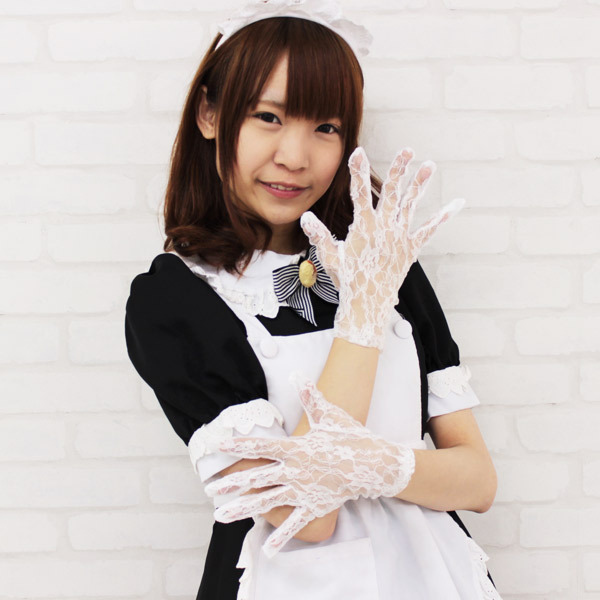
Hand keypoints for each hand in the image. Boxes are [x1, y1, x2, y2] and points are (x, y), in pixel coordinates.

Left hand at [204, 374, 415, 556]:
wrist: (375, 464)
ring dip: (244, 509)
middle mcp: (296, 471)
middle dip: (233, 483)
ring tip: (221, 516)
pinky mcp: (315, 506)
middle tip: (211, 489)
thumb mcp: (329, 415)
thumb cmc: (351, 436)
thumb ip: (310, 397)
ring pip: (268, 501)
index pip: (262, 447)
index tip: (220, 448)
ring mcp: (303, 491)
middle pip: (258, 477)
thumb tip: (298, 375)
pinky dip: (282, 536)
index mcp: (297, 448)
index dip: (240, 447)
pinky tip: (268, 549)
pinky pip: (295, 523)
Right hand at [300, 147, 463, 349]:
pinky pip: (429, 230)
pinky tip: (455, 204)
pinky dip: (443, 217)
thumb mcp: (330, 256)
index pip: (358, 193)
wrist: (367, 304)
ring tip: (429, 165)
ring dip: (420, 184)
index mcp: (364, 227)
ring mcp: (400, 237)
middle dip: (399, 169)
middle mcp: (384, 227)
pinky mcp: (411, 249)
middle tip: (407, 150)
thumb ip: (319, 235)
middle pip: (391, 192)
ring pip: (411, 205)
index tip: (358, 152)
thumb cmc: (347, 280)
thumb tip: (306, 217)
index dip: (357, 171)